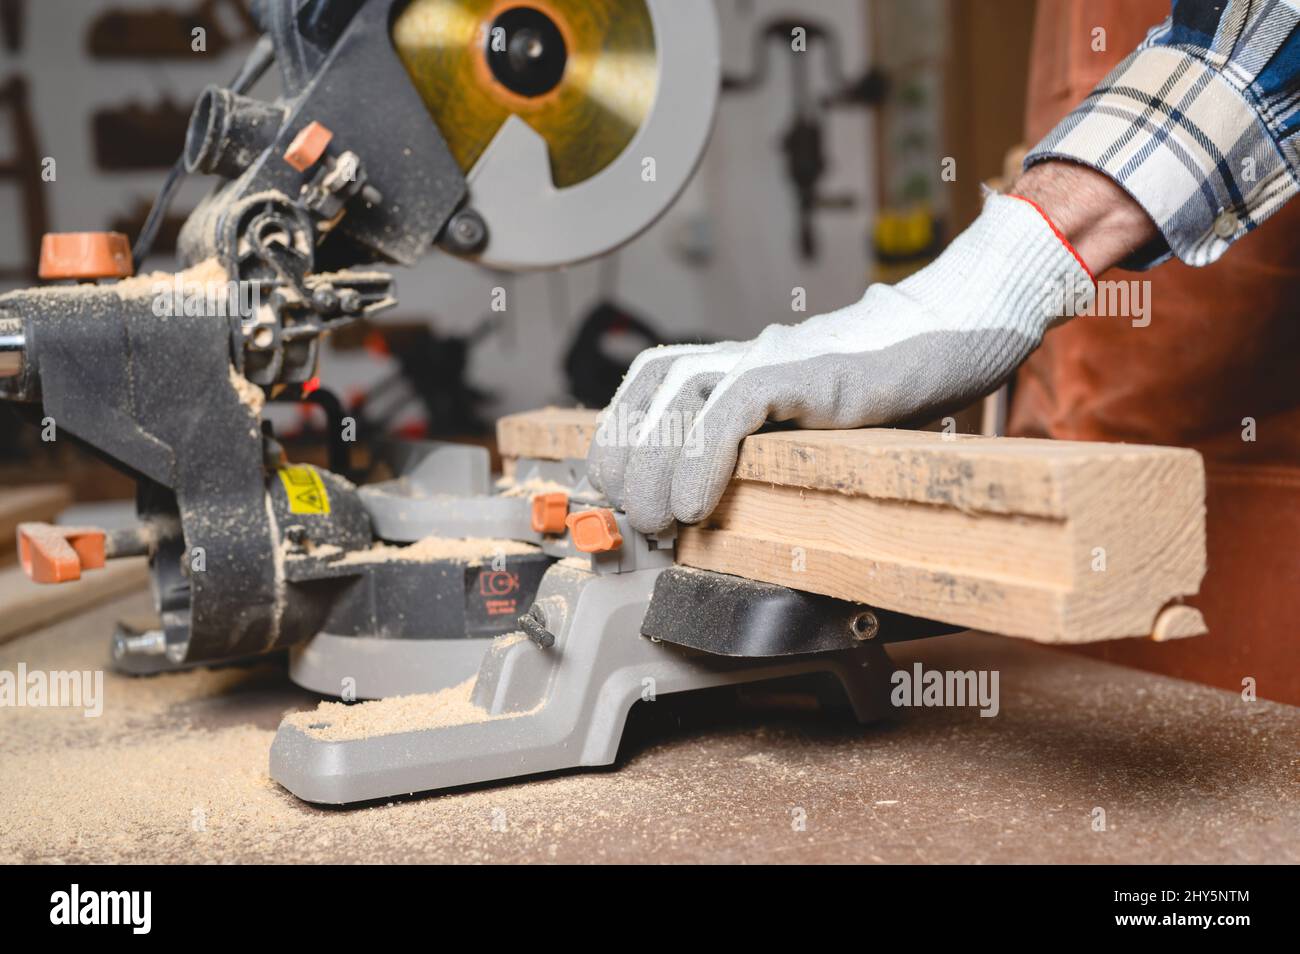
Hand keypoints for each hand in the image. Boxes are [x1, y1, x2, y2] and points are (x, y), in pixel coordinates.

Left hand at [587, 193, 1095, 532]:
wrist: (959, 332)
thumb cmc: (888, 390)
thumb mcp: (808, 424)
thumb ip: (762, 448)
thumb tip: (710, 511)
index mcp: (736, 363)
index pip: (645, 390)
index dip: (621, 443)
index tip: (622, 498)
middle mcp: (744, 353)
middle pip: (652, 395)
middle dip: (630, 464)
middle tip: (642, 523)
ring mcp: (776, 356)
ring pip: (679, 398)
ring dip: (656, 468)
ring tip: (662, 521)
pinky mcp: (810, 369)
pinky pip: (735, 407)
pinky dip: (703, 457)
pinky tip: (696, 503)